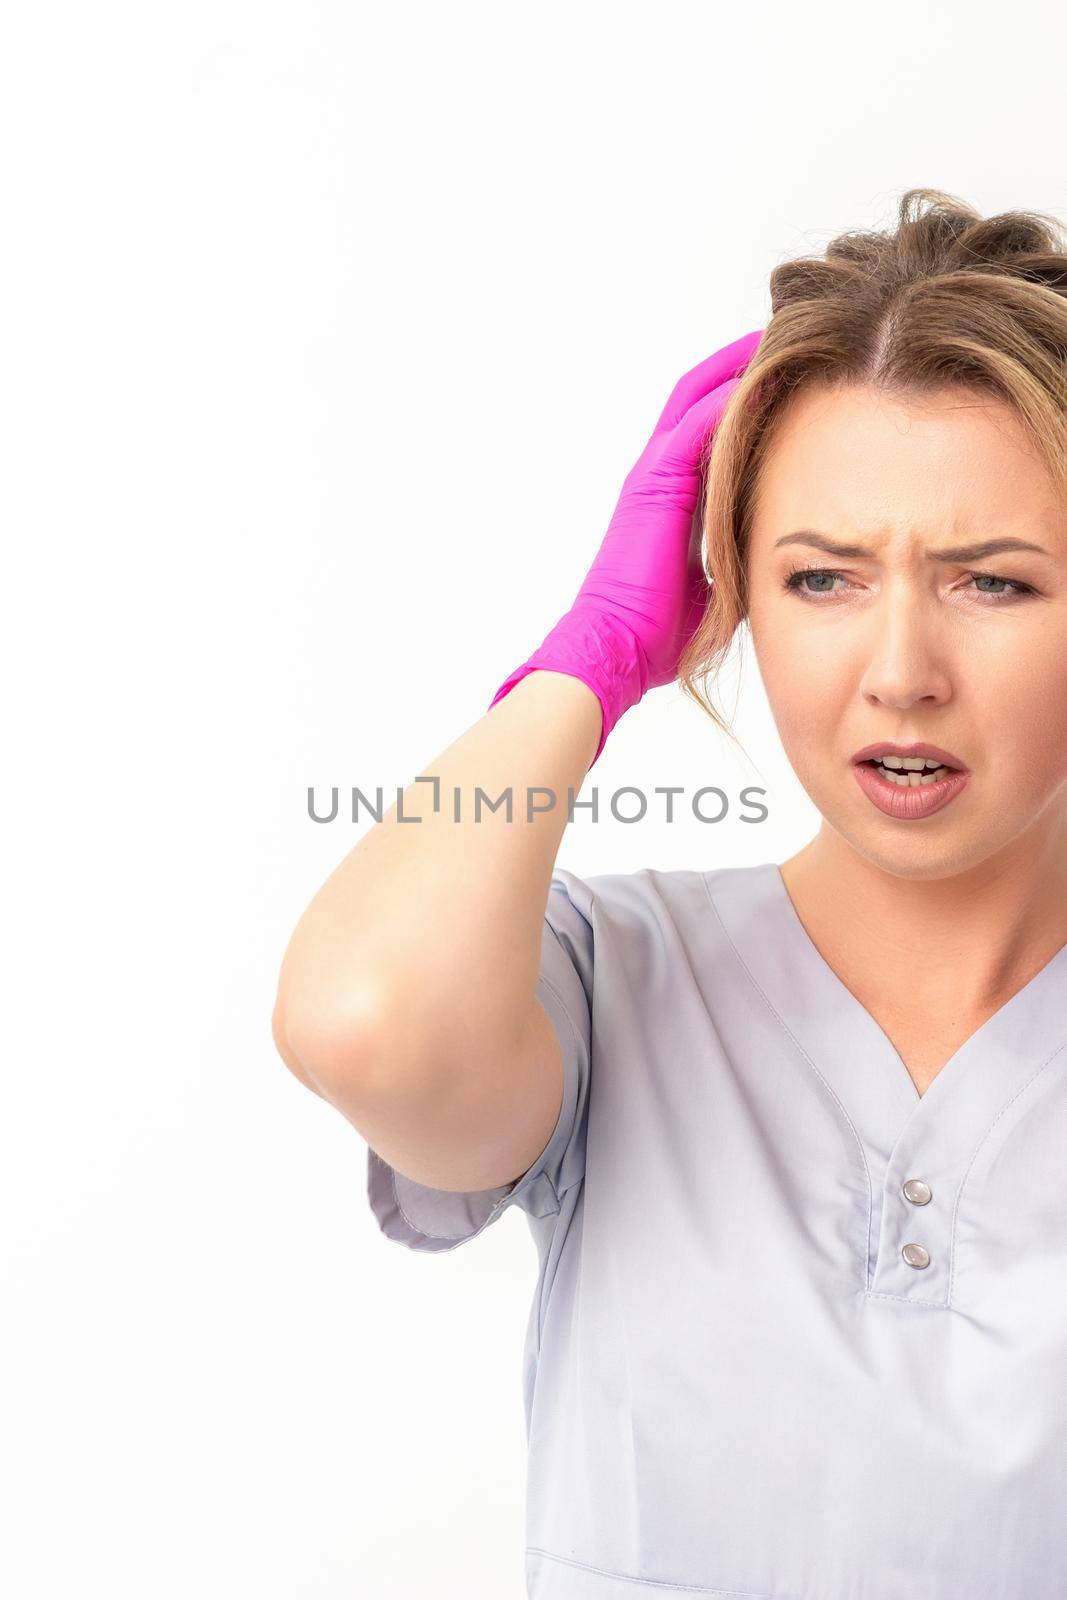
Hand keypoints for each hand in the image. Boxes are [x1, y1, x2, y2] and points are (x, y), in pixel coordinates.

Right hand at [487, 329, 763, 764]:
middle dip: (738, 362)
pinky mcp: (655, 486)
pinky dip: (726, 396)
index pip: (705, 427)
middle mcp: (655, 475)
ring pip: (695, 398)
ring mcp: (651, 476)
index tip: (784, 374)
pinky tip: (761, 374)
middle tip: (785, 334)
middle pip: (697, 395)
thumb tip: (770, 560)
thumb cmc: (655, 631)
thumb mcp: (710, 583)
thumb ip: (731, 554)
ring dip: (735, 366)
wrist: (615, 649)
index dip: (739, 394)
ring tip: (777, 338)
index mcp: (667, 497)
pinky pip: (693, 426)